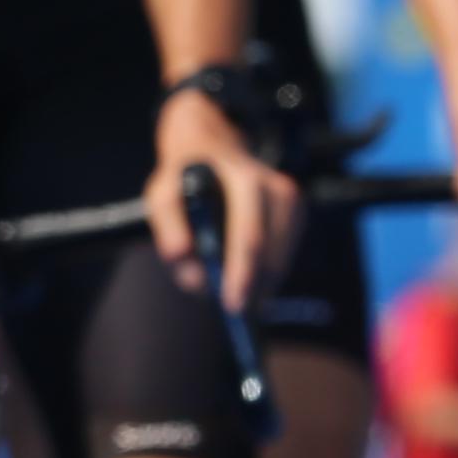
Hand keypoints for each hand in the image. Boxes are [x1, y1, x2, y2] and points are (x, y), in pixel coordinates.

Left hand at [147, 92, 292, 312]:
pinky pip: (283, 254)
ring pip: (279, 259)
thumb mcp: (161, 193)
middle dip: (251, 288)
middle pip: (270, 254)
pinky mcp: (296, 209)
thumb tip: (189, 271)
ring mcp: (291, 198)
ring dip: (258, 282)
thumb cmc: (182, 174)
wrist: (211, 143)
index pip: (248, 236)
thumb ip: (168, 229)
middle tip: (234, 313)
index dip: (241, 275)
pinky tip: (248, 277)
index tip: (233, 307)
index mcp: (244, 180)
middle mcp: (276, 187)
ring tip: (235, 295)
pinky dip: (265, 271)